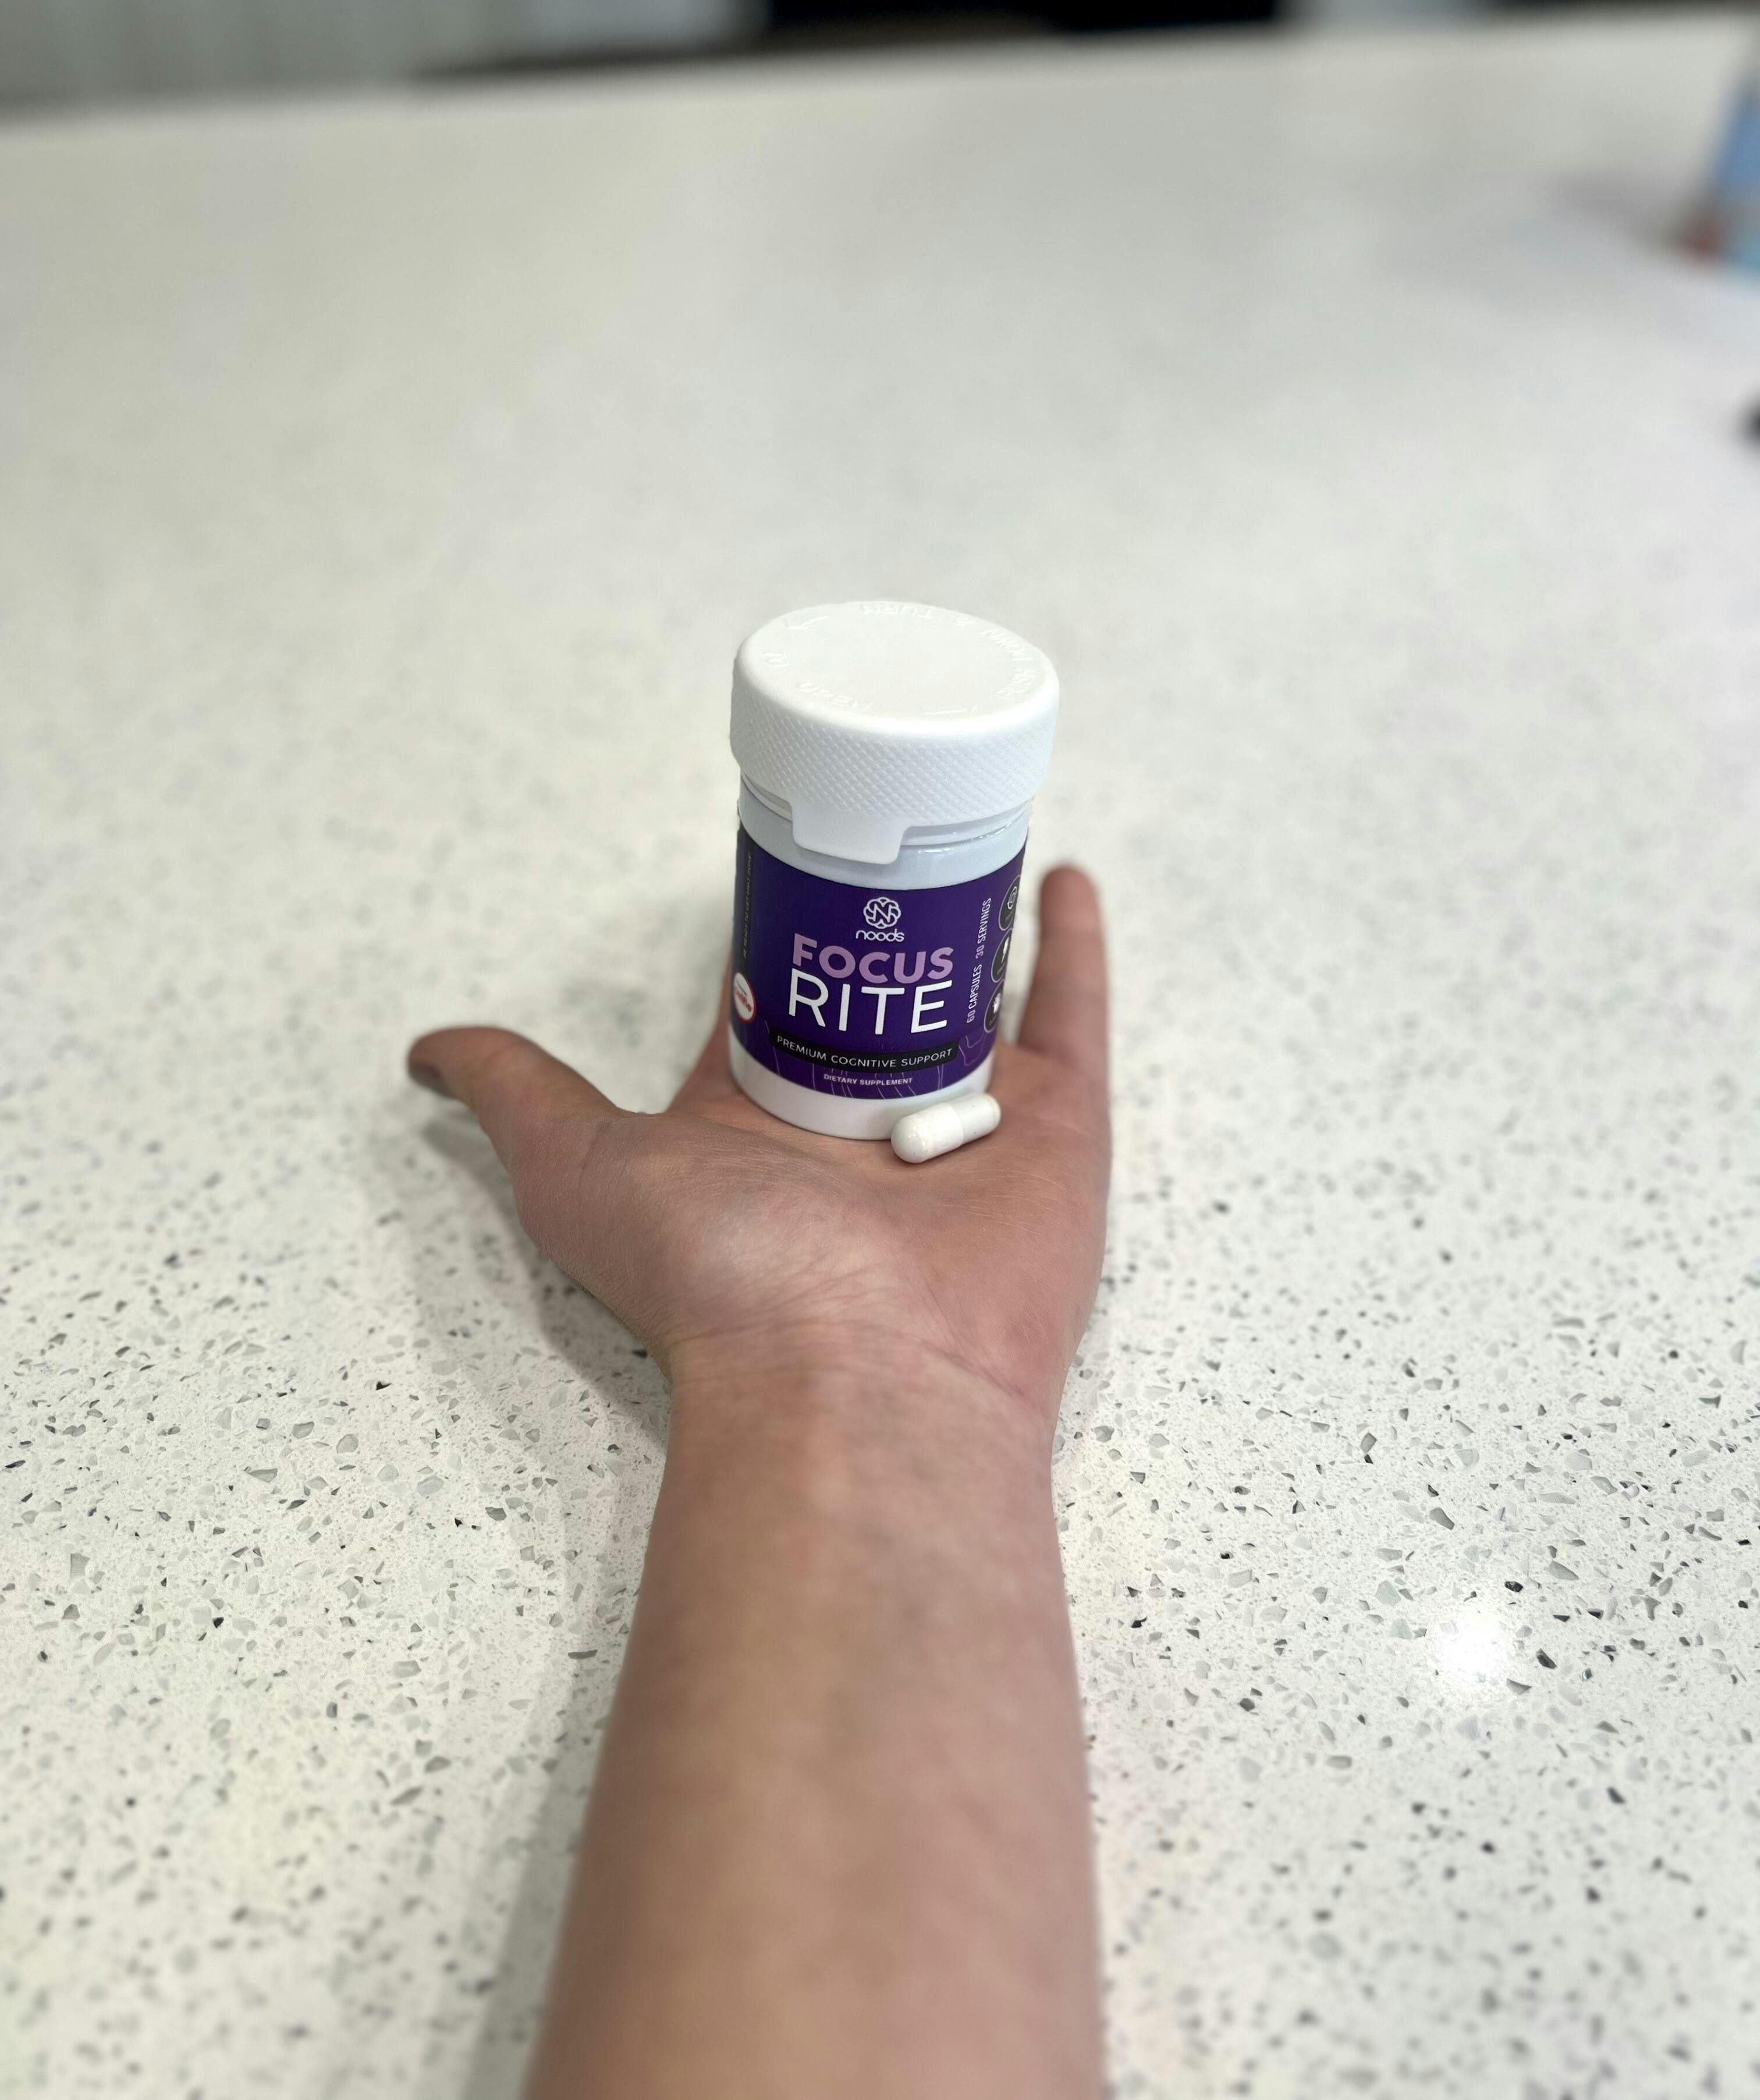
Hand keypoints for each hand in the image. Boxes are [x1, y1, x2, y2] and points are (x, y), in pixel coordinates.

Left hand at [407, 866, 1108, 1436]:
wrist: (862, 1374)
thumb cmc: (725, 1282)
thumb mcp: (580, 1170)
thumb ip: (516, 1096)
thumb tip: (426, 1054)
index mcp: (762, 1119)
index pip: (771, 997)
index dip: (773, 931)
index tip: (783, 854)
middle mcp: (865, 1118)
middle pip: (876, 991)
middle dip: (879, 922)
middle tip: (886, 822)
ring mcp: (968, 1119)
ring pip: (977, 991)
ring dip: (974, 917)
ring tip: (974, 827)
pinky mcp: (1056, 1126)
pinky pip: (1071, 1015)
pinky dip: (1073, 945)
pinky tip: (1064, 875)